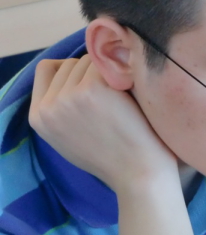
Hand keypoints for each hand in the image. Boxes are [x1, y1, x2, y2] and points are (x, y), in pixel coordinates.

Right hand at [29, 55, 177, 190]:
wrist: (138, 174)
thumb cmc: (113, 157)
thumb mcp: (70, 137)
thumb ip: (62, 108)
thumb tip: (70, 73)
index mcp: (38, 117)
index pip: (46, 69)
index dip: (71, 71)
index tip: (91, 83)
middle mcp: (48, 106)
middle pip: (70, 63)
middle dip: (92, 74)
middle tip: (113, 100)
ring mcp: (68, 96)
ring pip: (89, 60)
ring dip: (107, 73)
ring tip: (121, 103)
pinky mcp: (92, 87)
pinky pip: (106, 63)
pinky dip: (121, 74)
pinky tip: (130, 98)